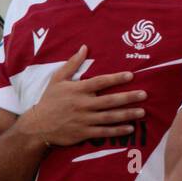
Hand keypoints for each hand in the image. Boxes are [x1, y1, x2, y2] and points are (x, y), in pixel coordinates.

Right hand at [17, 46, 146, 146]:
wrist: (37, 125)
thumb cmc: (50, 100)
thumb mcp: (57, 80)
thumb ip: (72, 64)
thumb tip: (84, 47)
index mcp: (77, 90)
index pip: (99, 82)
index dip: (115, 78)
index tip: (131, 75)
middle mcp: (82, 104)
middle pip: (109, 100)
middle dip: (128, 97)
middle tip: (144, 94)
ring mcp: (84, 120)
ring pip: (109, 117)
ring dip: (127, 114)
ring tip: (142, 112)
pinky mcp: (84, 133)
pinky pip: (104, 132)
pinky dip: (117, 130)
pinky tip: (130, 128)